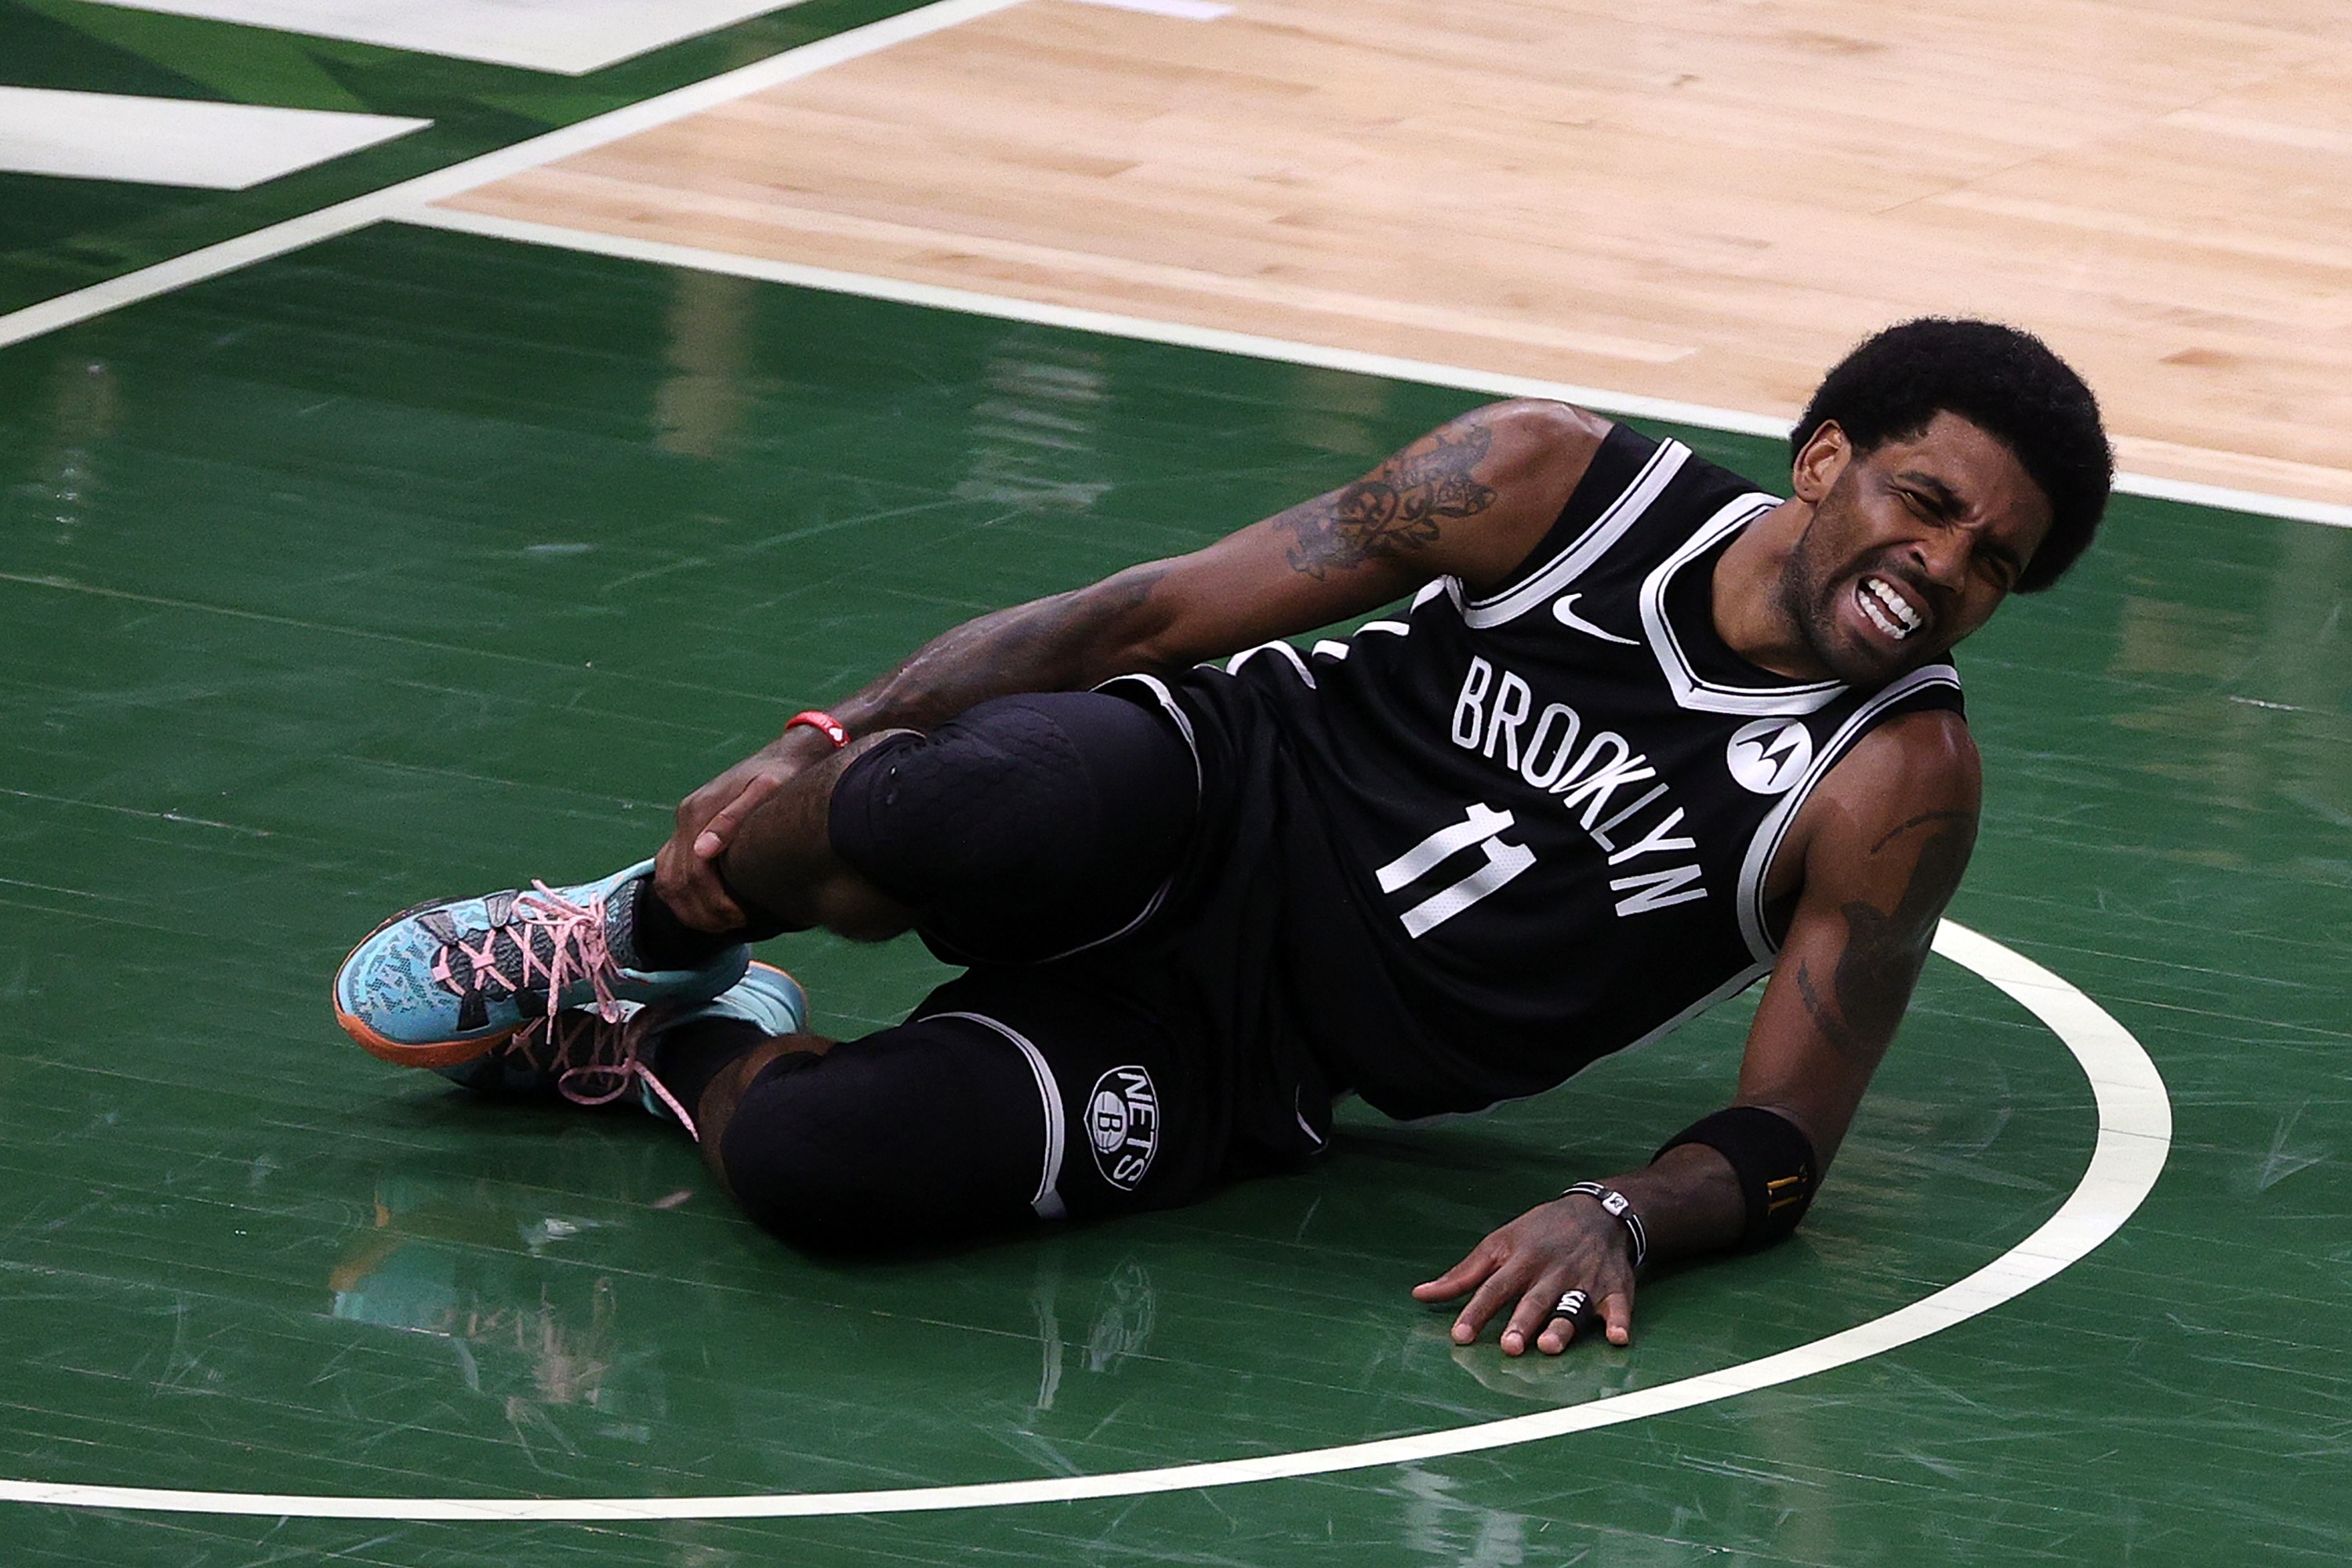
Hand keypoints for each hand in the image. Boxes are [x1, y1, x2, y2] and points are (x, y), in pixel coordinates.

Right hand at [652, 732, 820, 930]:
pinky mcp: (689, 828)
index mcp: (698, 810)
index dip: (713, 901)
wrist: (787, 756)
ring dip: (688, 908)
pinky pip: (672, 869)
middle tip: (733, 926)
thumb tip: (703, 851)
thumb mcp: (767, 791)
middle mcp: (685, 817)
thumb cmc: (784, 777)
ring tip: (721, 924)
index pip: (692, 870)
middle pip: (675, 879)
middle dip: (702, 911)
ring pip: (667, 878)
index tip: (740, 918)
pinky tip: (708, 909)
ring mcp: (684, 823)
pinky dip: (683, 895)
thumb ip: (733, 819)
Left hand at [1411, 1194, 1635, 1355]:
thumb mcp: (1498, 1243)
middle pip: (1533, 1300)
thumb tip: (1420, 1294)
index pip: (1493, 1289)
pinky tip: (1618, 1336)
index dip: (1476, 1313)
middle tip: (1509, 1346)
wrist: (1597, 1212)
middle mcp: (1551, 1272)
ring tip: (1550, 1346)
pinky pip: (1619, 1306)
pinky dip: (1619, 1321)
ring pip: (1571, 1305)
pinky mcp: (1614, 1289)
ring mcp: (1583, 1281)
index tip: (1460, 1336)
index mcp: (1519, 1261)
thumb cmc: (1540, 1232)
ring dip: (1562, 1325)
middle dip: (1521, 1323)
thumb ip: (1462, 1275)